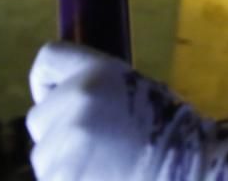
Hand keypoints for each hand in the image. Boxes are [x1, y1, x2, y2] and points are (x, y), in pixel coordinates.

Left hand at [27, 42, 204, 180]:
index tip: (58, 97)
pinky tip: (102, 179)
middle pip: (39, 117)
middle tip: (96, 144)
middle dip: (59, 131)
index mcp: (95, 74)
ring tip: (103, 168)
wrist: (188, 166)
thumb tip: (66, 103)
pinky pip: (52, 178)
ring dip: (64, 162)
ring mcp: (63, 146)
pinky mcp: (61, 179)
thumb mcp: (137, 89)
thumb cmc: (168, 130)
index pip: (47, 59)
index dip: (49, 82)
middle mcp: (74, 103)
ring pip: (43, 155)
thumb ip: (96, 91)